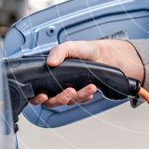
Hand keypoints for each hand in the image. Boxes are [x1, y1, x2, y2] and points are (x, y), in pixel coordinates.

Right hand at [28, 39, 144, 108]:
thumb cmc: (91, 51)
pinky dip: (86, 96)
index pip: (38, 89)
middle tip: (69, 92)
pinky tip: (92, 88)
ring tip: (88, 87)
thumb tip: (50, 62)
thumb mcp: (75, 46)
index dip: (36, 96)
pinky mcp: (83, 94)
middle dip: (59, 99)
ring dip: (77, 96)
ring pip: (68, 102)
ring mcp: (71, 89)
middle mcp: (59, 83)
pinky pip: (81, 101)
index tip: (42, 95)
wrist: (112, 57)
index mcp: (53, 72)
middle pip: (51, 101)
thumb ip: (61, 50)